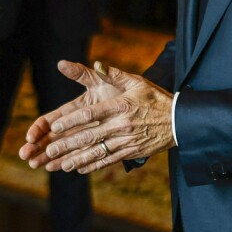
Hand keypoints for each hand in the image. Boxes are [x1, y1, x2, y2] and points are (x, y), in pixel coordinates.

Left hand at [20, 60, 174, 173]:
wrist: (180, 120)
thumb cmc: (154, 98)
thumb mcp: (136, 82)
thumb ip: (113, 73)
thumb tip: (96, 63)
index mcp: (121, 105)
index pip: (91, 114)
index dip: (71, 121)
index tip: (55, 126)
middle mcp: (122, 124)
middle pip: (90, 136)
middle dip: (68, 144)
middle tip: (50, 149)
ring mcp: (127, 140)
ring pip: (98, 151)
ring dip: (77, 158)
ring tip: (60, 164)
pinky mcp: (132, 152)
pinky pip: (109, 160)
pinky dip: (93, 165)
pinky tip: (79, 168)